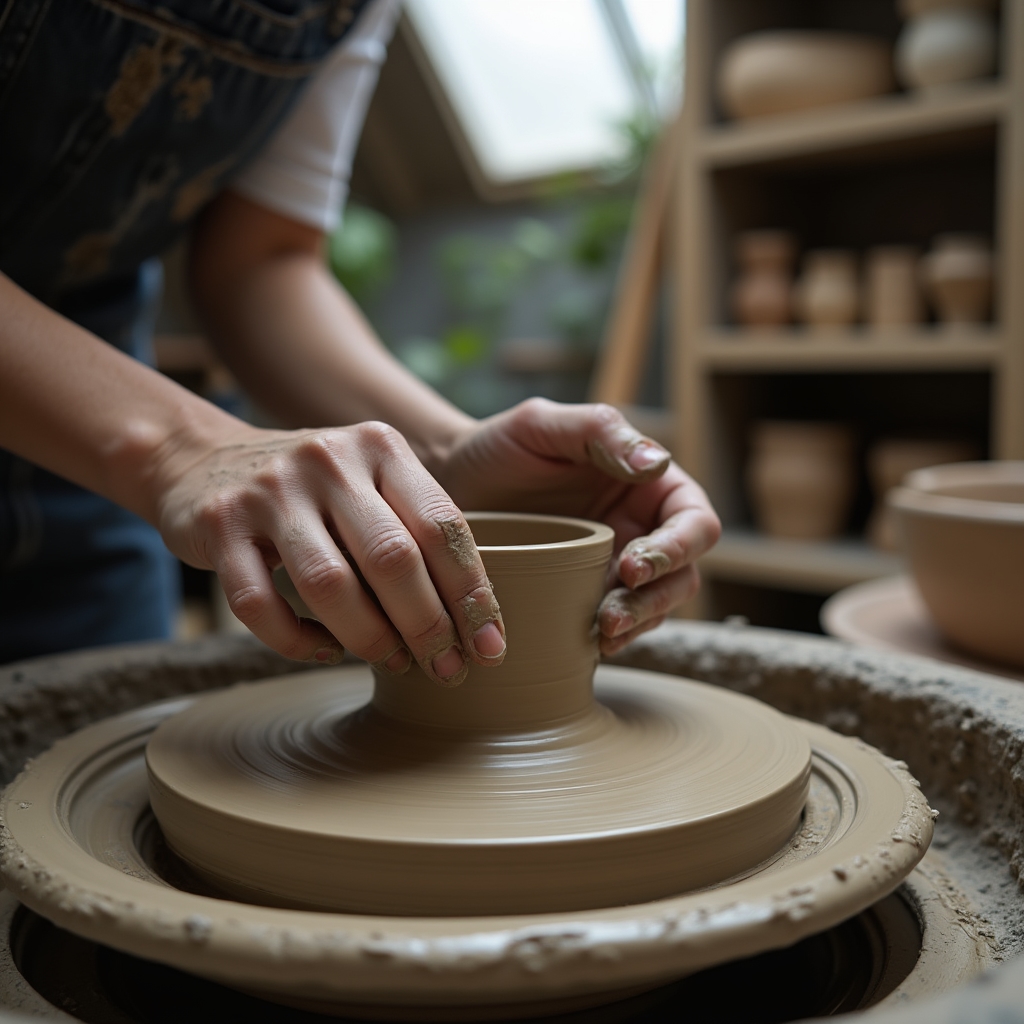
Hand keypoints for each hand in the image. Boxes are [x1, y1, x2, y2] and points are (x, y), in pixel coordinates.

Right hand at [155, 422, 506, 685]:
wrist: (202, 459)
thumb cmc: (314, 490)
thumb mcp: (370, 482)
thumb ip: (415, 529)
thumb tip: (475, 620)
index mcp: (380, 447)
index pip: (441, 524)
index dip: (471, 592)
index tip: (490, 644)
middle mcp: (329, 460)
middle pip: (393, 558)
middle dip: (428, 626)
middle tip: (447, 668)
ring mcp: (271, 491)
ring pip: (329, 586)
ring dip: (370, 639)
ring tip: (394, 661)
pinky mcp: (220, 526)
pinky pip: (260, 604)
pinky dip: (297, 640)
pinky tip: (326, 650)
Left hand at [432, 399, 721, 654]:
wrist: (447, 486)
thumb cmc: (497, 447)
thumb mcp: (542, 425)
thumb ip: (600, 433)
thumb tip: (658, 464)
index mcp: (649, 484)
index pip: (694, 521)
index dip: (678, 548)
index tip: (633, 565)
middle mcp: (642, 528)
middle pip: (683, 574)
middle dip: (656, 598)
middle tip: (611, 613)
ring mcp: (615, 567)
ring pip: (656, 607)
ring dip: (638, 624)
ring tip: (602, 633)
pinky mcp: (585, 597)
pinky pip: (615, 626)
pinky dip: (611, 639)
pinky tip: (589, 645)